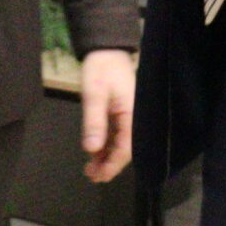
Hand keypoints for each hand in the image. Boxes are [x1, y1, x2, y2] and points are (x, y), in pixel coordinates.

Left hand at [79, 48, 135, 182]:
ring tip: (90, 169)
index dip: (112, 165)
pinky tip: (94, 152)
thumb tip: (91, 149)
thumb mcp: (94, 95)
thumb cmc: (101, 68)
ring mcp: (128, 116)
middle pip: (125, 149)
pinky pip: (116, 135)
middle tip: (91, 176)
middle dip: (109, 164)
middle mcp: (134, 118)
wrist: (106, 50)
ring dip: (106, 157)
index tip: (98, 176)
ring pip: (120, 143)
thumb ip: (94, 122)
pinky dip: (105, 145)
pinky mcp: (122, 114)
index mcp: (133, 115)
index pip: (126, 148)